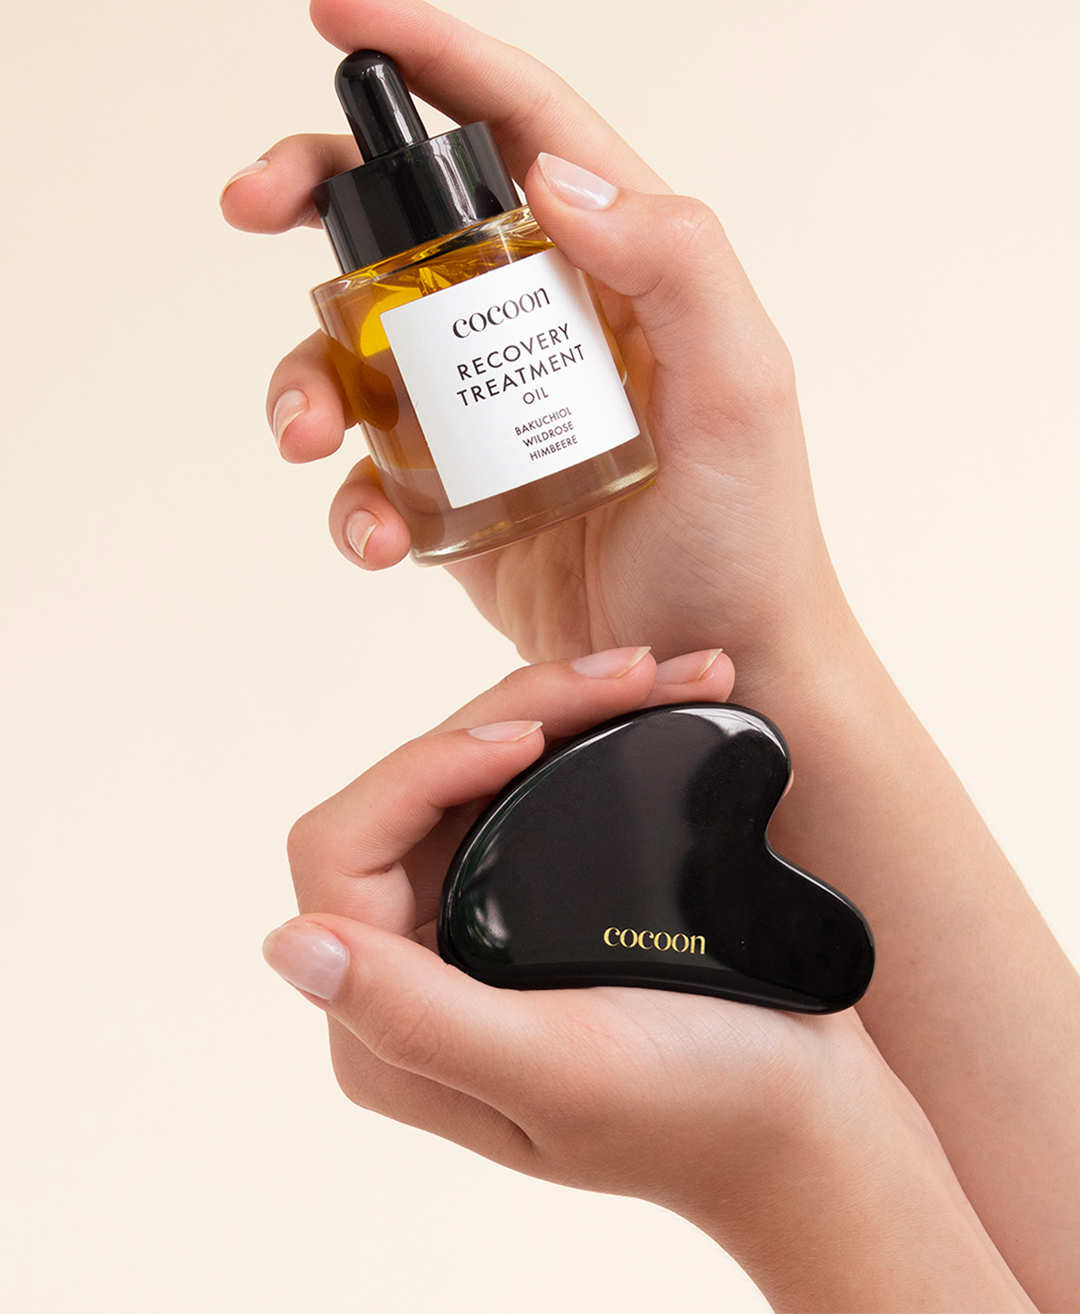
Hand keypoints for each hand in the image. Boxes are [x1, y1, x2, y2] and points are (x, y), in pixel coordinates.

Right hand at [221, 0, 840, 670]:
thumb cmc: (745, 532)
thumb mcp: (741, 388)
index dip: (427, 57)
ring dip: (307, 377)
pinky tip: (371, 534)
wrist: (711, 661)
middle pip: (405, 220)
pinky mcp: (450, 487)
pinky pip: (367, 465)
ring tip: (309, 437)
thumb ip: (677, 264)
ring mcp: (485, 403)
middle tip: (251, 205)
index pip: (517, 124)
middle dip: (316, 197)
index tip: (335, 15)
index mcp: (617, 263)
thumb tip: (551, 177)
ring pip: (358, 346)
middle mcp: (539, 318)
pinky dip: (347, 493)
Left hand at [263, 649, 1033, 1311]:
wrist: (810, 1118)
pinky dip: (585, 730)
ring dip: (554, 706)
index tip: (524, 740)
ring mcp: (473, 927)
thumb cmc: (699, 1109)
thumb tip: (289, 941)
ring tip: (648, 670)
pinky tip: (652, 695)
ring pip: (474, 772)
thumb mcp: (560, 1067)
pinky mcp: (531, 897)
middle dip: (511, 713)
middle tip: (620, 672)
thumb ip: (417, 1017)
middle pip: (413, 791)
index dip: (420, 773)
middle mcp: (416, 970)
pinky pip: (529, 786)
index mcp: (390, 1024)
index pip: (346, 852)